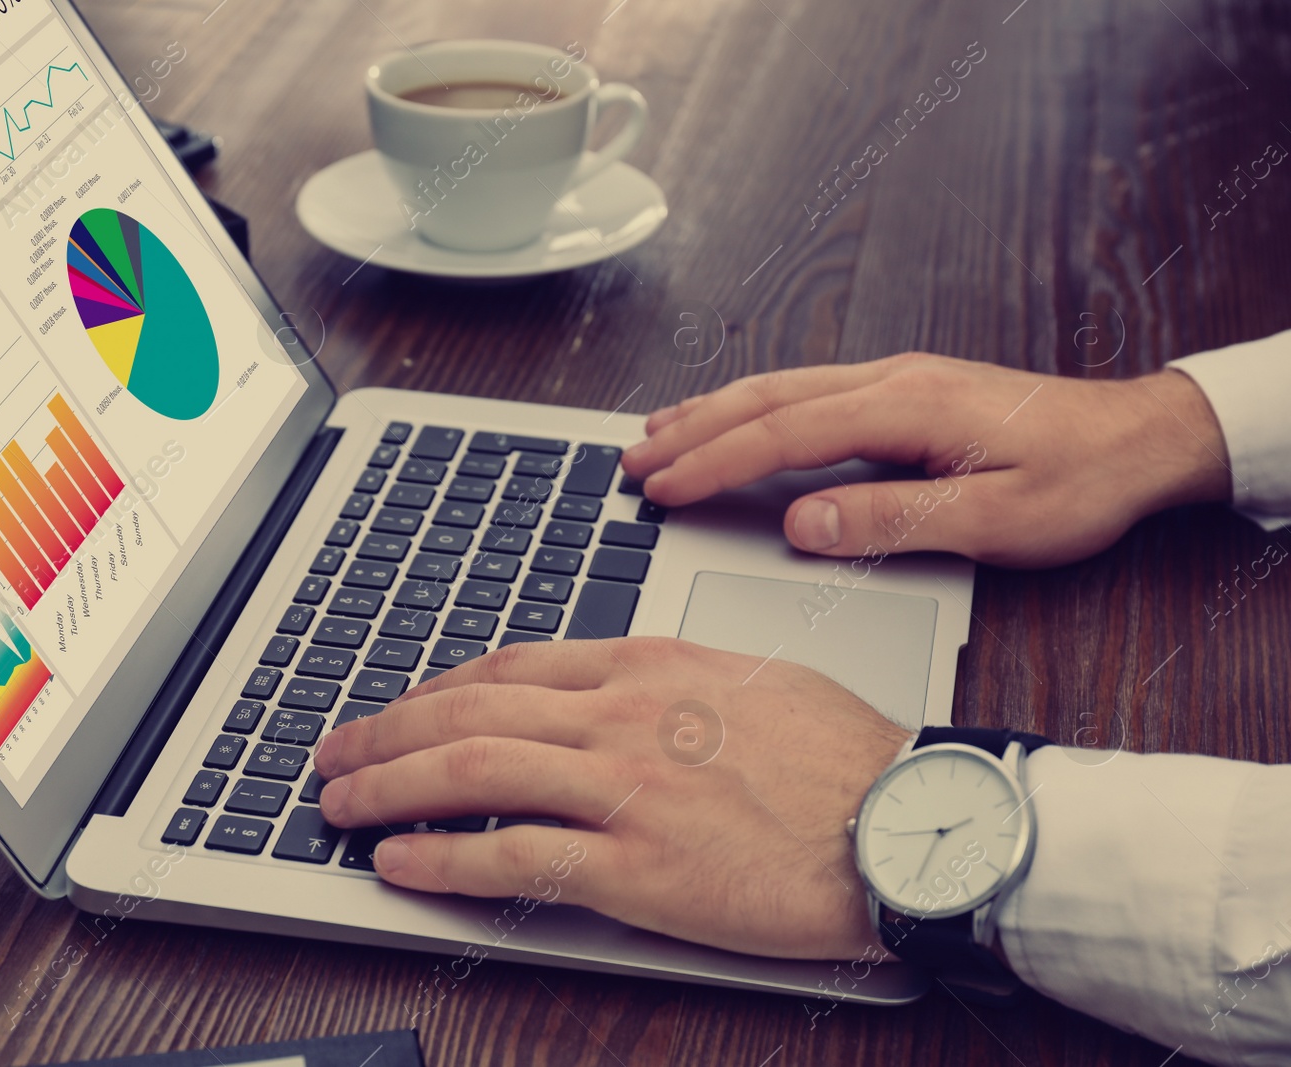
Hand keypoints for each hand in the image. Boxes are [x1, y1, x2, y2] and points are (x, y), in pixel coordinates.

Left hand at [314, 637, 909, 960]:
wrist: (905, 822)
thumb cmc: (842, 755)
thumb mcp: (744, 680)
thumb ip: (661, 681)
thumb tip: (605, 691)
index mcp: (647, 666)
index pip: (509, 666)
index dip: (436, 688)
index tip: (401, 707)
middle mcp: (622, 716)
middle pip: (470, 710)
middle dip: (385, 731)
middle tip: (334, 751)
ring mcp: (624, 788)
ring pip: (473, 771)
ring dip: (390, 787)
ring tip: (339, 804)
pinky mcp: (637, 865)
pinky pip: (513, 855)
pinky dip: (443, 857)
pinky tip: (399, 864)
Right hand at [619, 354, 1231, 566]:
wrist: (1139, 438)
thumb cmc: (1078, 482)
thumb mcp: (993, 522)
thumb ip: (892, 520)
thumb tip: (803, 523)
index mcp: (906, 407)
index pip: (784, 433)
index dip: (715, 462)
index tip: (662, 488)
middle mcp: (891, 380)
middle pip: (767, 399)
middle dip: (692, 431)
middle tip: (632, 462)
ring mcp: (895, 379)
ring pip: (781, 387)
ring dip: (713, 411)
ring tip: (657, 435)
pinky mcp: (903, 391)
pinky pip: (807, 392)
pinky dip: (753, 407)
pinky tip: (734, 418)